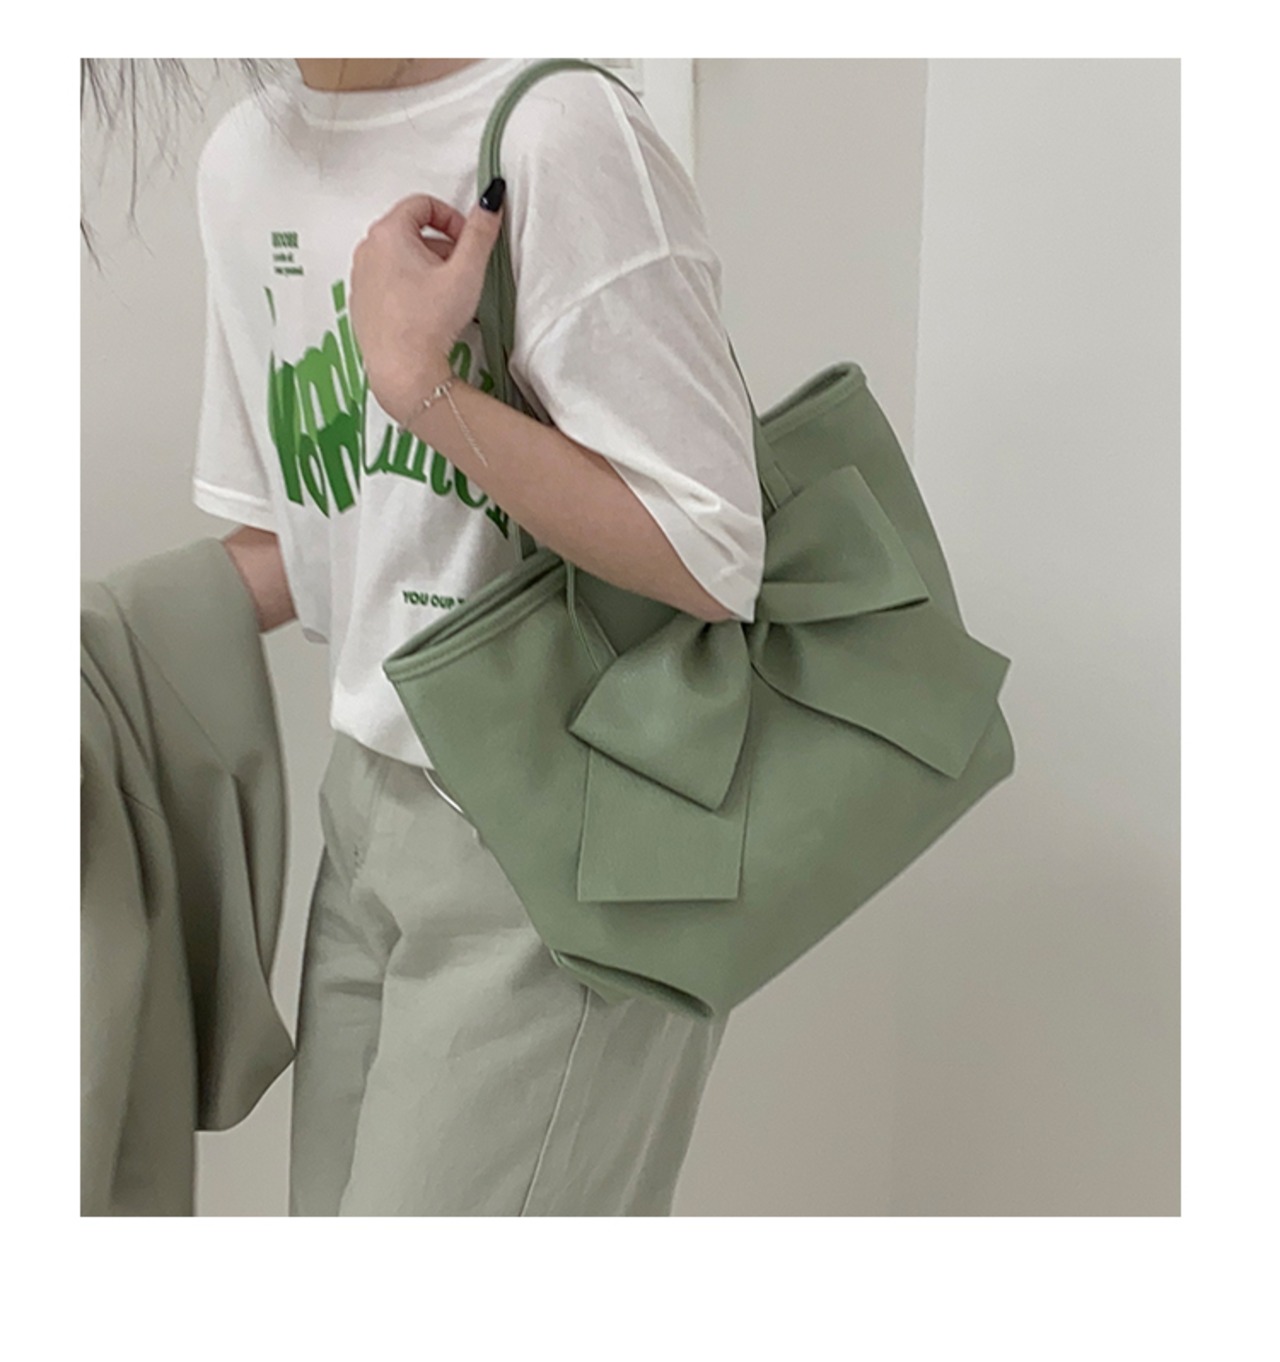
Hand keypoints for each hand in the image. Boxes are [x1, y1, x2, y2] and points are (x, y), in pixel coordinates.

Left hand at [348, 181, 505, 426]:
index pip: (422, 204)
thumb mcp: (466, 272)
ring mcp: (360, 278)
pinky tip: (425, 310)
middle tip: (460, 269)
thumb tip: (492, 198)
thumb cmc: (430, 322)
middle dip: (440, 243)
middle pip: (409, 229)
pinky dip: (407, 285)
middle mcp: (367, 250)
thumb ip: (481, 231)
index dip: (451, 217)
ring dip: (424, 264)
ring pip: (397, 256)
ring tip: (445, 293)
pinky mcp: (361, 303)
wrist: (403, 371)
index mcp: (388, 234)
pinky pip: (386, 280)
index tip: (467, 241)